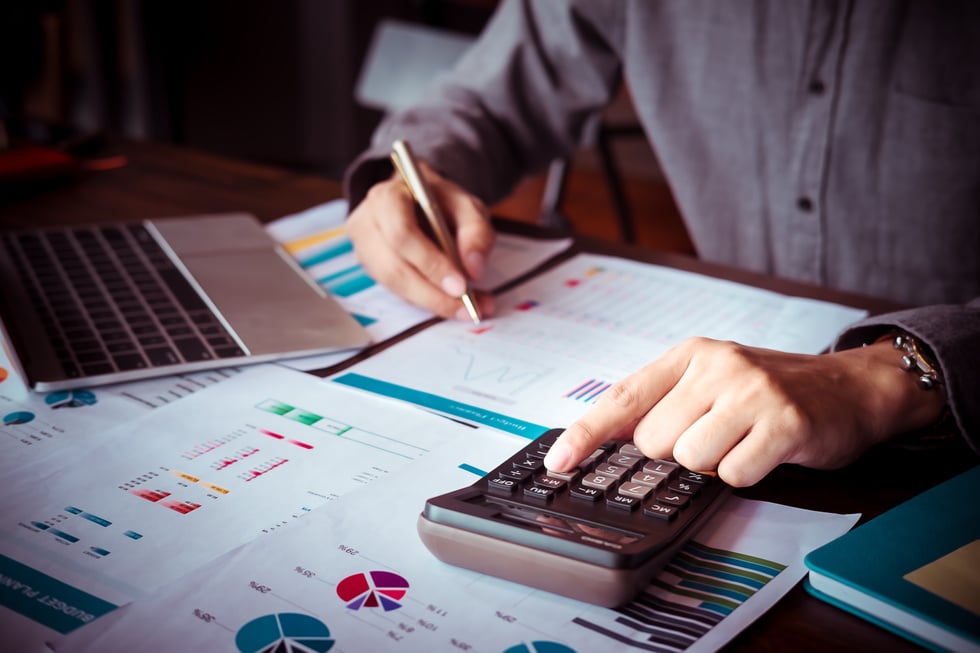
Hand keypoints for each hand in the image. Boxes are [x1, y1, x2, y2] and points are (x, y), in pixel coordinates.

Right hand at [347, 162, 495, 319]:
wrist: (417, 200)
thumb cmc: (440, 202)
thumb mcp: (467, 206)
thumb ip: (476, 232)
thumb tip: (473, 270)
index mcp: (388, 197)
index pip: (402, 234)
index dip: (430, 263)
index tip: (460, 285)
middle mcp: (367, 223)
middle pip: (393, 268)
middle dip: (431, 293)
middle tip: (465, 306)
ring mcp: (364, 249)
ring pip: (394, 285)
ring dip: (431, 302)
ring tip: (464, 310)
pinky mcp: (370, 269)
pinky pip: (397, 291)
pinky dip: (425, 301)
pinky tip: (450, 303)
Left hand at [543, 337, 946, 486]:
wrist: (852, 387)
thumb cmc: (771, 390)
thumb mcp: (712, 380)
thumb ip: (665, 401)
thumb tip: (608, 438)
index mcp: (690, 354)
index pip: (623, 397)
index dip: (585, 433)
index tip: (558, 462)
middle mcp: (717, 366)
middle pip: (654, 440)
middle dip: (678, 450)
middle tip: (716, 432)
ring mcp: (752, 392)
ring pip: (690, 459)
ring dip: (714, 463)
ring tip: (743, 439)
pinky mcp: (784, 423)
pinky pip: (734, 474)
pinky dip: (747, 473)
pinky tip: (766, 450)